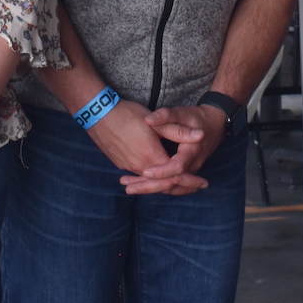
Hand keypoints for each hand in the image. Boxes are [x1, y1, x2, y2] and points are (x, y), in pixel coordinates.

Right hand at [83, 98, 204, 195]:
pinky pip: (140, 178)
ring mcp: (128, 167)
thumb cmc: (127, 115)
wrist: (98, 114)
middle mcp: (139, 167)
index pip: (175, 176)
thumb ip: (178, 131)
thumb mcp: (156, 122)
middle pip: (163, 185)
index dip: (191, 180)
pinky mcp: (121, 163)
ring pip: (151, 183)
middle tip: (197, 187)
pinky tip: (158, 179)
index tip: (203, 183)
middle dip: (182, 187)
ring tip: (182, 186)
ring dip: (167, 185)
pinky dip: (153, 181)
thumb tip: (201, 136)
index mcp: (150, 157)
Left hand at [124, 104, 227, 196]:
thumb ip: (166, 116)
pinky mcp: (186, 172)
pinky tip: (141, 185)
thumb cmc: (197, 118)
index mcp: (192, 151)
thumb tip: (148, 119)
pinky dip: (157, 186)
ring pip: (171, 187)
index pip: (177, 167)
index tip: (145, 172)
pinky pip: (172, 185)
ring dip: (151, 189)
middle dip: (149, 186)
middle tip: (128, 188)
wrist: (215, 124)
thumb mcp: (183, 113)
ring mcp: (191, 171)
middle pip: (172, 183)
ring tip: (129, 188)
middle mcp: (193, 165)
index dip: (161, 171)